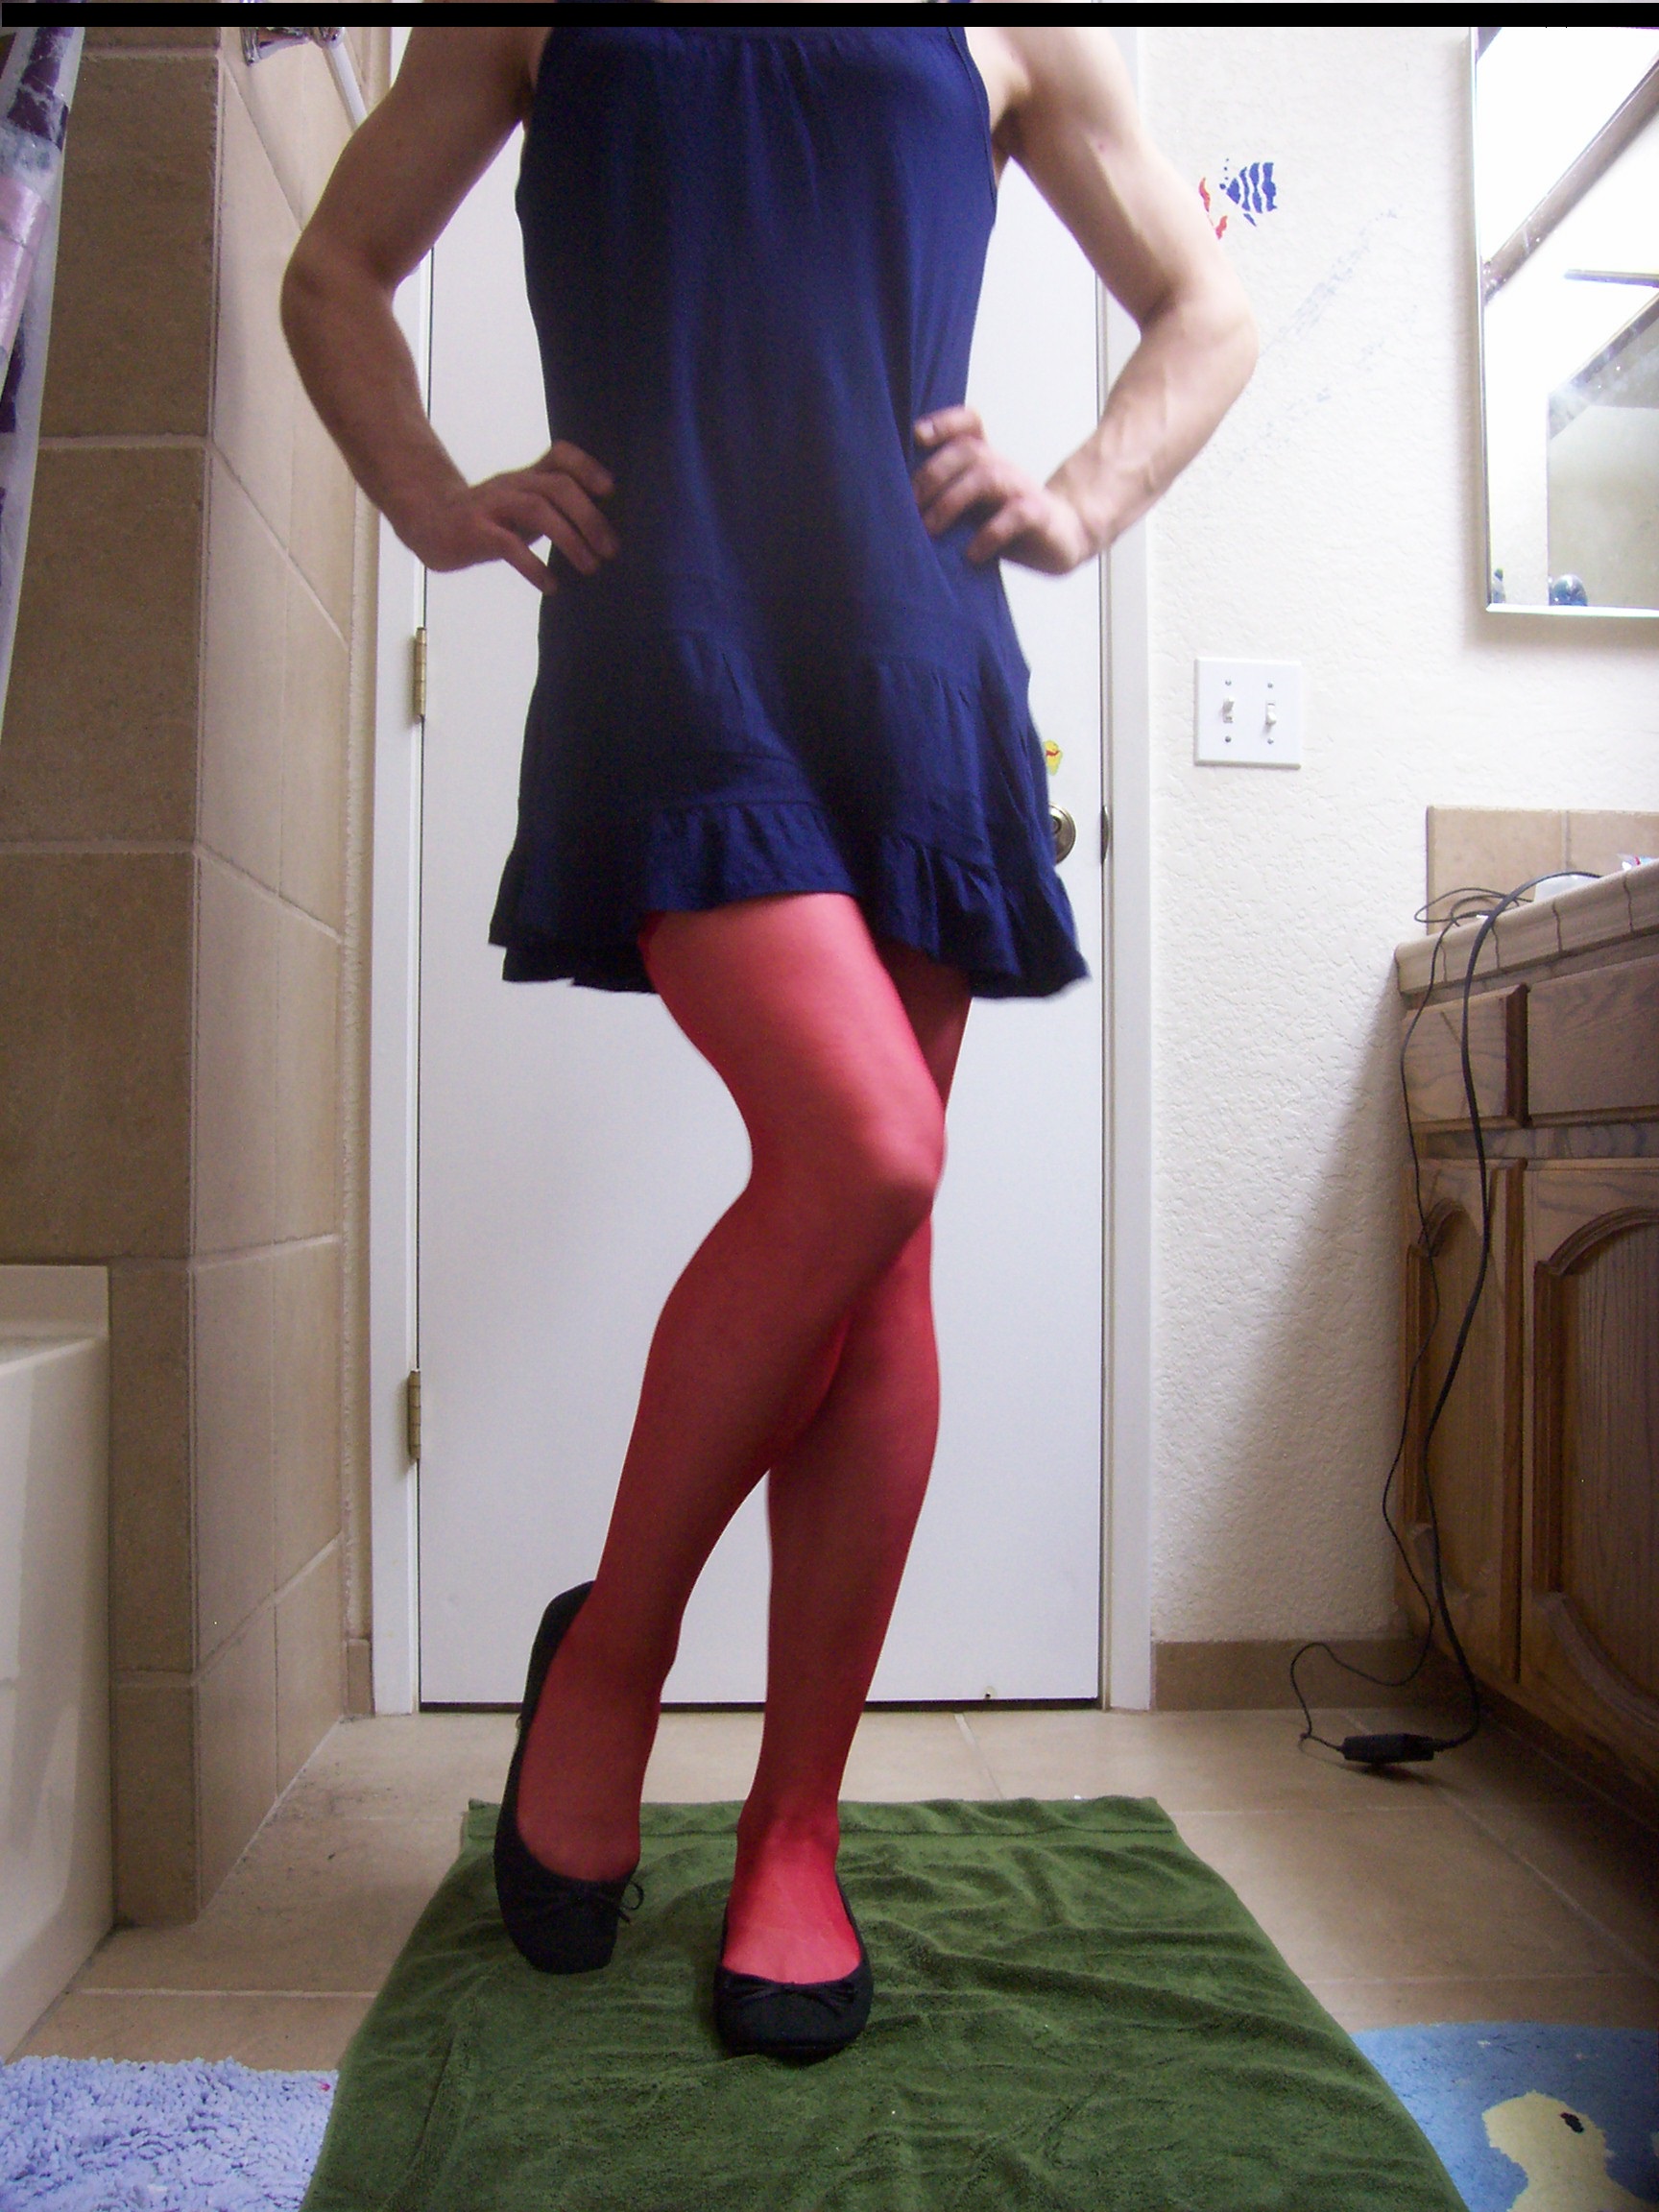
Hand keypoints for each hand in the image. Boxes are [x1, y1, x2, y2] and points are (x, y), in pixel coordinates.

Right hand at [406, 441, 618, 595]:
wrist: (427, 521)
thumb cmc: (488, 520)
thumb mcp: (523, 507)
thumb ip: (554, 509)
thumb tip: (603, 532)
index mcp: (527, 478)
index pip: (560, 456)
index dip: (587, 467)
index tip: (610, 490)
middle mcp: (513, 485)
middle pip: (558, 486)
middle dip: (590, 517)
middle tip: (611, 550)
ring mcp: (492, 505)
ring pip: (537, 509)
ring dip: (570, 539)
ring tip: (590, 567)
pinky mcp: (474, 530)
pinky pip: (508, 544)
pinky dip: (534, 566)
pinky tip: (551, 585)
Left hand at [912, 408, 1096, 572]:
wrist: (1063, 538)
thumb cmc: (1006, 522)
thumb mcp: (973, 504)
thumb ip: (945, 495)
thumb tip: (893, 505)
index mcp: (987, 460)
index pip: (970, 425)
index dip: (945, 422)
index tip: (917, 435)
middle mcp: (1003, 467)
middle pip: (969, 451)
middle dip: (934, 474)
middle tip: (910, 505)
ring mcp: (1022, 489)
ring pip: (987, 478)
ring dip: (952, 502)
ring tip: (930, 529)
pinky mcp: (1039, 516)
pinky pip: (1015, 516)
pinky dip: (990, 534)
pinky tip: (972, 554)